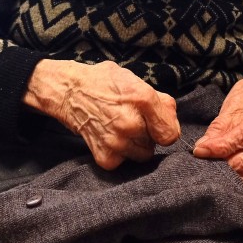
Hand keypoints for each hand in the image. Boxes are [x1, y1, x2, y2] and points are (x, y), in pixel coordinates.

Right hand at [25, 59, 179, 169]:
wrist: (70, 92)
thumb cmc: (105, 83)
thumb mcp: (135, 81)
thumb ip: (159, 100)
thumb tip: (172, 118)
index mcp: (143, 99)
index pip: (170, 134)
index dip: (165, 128)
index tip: (157, 124)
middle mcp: (130, 122)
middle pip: (156, 144)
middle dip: (149, 133)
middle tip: (133, 120)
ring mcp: (117, 142)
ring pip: (143, 154)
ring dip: (136, 144)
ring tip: (122, 128)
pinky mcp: (105, 156)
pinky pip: (125, 162)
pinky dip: (120, 152)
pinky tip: (110, 136)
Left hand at [192, 78, 242, 187]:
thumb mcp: (237, 101)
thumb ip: (222, 123)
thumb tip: (204, 146)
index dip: (224, 145)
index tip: (202, 150)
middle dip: (224, 162)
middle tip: (202, 161)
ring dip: (227, 172)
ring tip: (209, 167)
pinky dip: (235, 179)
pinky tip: (221, 175)